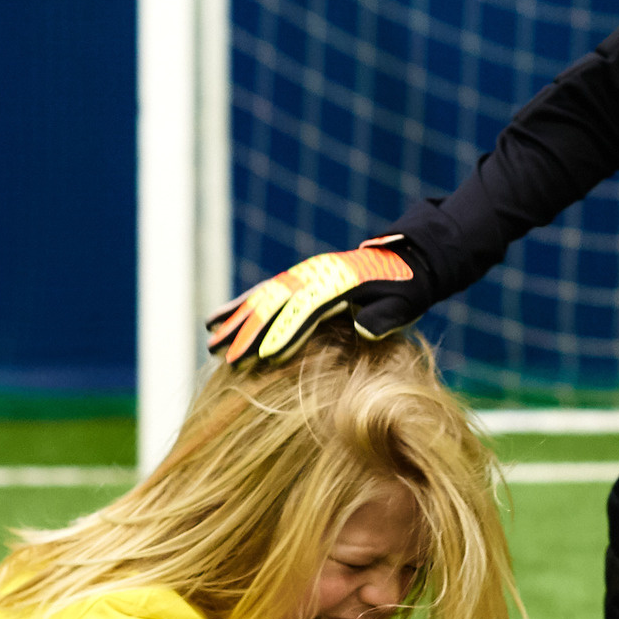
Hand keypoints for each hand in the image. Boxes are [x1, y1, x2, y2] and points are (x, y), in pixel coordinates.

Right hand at [204, 237, 423, 364]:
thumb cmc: (408, 288)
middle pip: (275, 304)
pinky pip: (267, 291)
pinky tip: (220, 317)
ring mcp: (306, 275)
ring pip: (264, 296)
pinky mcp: (301, 278)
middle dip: (247, 331)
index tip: (259, 358)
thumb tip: (363, 329)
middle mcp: (316, 275)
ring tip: (210, 339)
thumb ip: (385, 317)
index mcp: (340, 283)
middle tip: (221, 356)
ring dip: (236, 318)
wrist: (409, 259)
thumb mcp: (405, 303)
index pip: (304, 312)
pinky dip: (243, 304)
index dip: (282, 335)